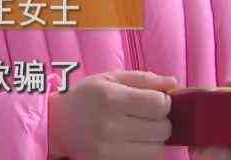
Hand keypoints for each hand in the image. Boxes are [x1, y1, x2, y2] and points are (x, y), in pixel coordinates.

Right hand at [47, 70, 176, 159]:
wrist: (56, 125)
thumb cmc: (86, 97)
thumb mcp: (110, 78)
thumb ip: (144, 79)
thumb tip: (174, 83)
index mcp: (111, 98)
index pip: (159, 105)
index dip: (164, 102)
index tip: (155, 101)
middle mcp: (110, 126)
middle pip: (162, 129)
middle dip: (161, 121)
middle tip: (147, 116)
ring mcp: (109, 150)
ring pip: (156, 150)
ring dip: (155, 140)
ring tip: (140, 131)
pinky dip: (144, 152)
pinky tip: (132, 142)